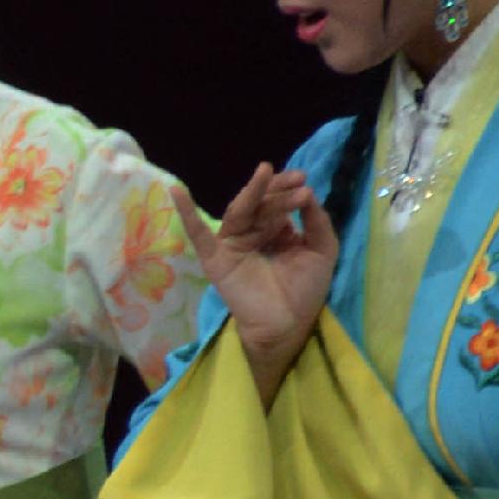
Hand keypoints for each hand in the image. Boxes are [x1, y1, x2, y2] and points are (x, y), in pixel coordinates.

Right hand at [183, 166, 337, 381]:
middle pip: (259, 203)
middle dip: (277, 189)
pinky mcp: (215, 259)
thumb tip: (308, 193)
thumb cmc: (305, 290)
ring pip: (239, 212)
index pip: (276, 202)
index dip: (287, 189)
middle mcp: (252, 234)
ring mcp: (231, 245)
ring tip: (267, 174)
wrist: (288, 324)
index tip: (304, 180)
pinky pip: (198, 235)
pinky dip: (185, 213)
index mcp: (275, 231)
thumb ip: (317, 220)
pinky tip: (177, 191)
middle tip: (297, 179)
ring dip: (253, 192)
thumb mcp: (321, 248)